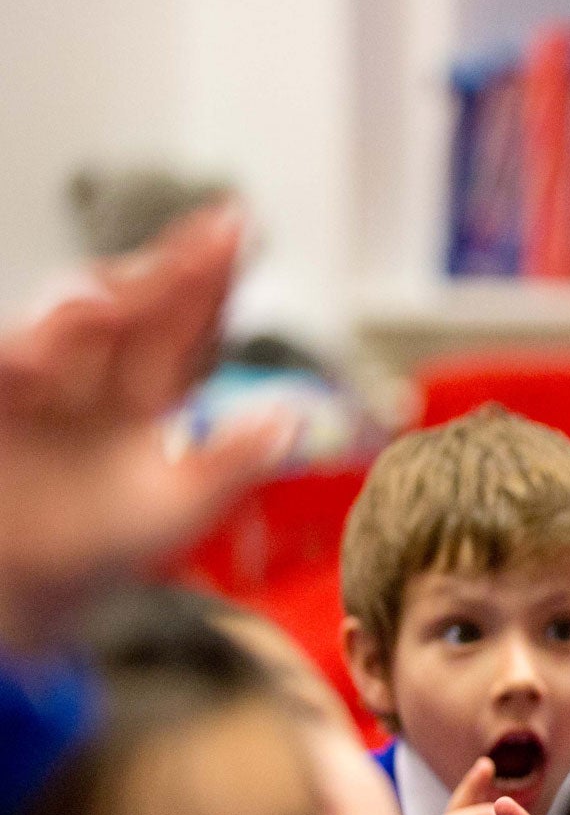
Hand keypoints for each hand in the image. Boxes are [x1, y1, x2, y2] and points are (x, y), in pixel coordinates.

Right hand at [0, 203, 294, 653]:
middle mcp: (95, 368)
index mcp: (147, 385)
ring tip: (118, 302)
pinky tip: (35, 363)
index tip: (242, 230)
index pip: (187, 320)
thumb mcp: (181, 505)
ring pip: (63, 324)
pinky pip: (1, 369)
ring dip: (90, 306)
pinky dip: (16, 359)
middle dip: (170, 268)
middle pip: (134, 303)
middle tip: (213, 235)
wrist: (29, 584)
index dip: (212, 275)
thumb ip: (231, 462)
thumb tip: (295, 421)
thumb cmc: (106, 540)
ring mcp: (37, 380)